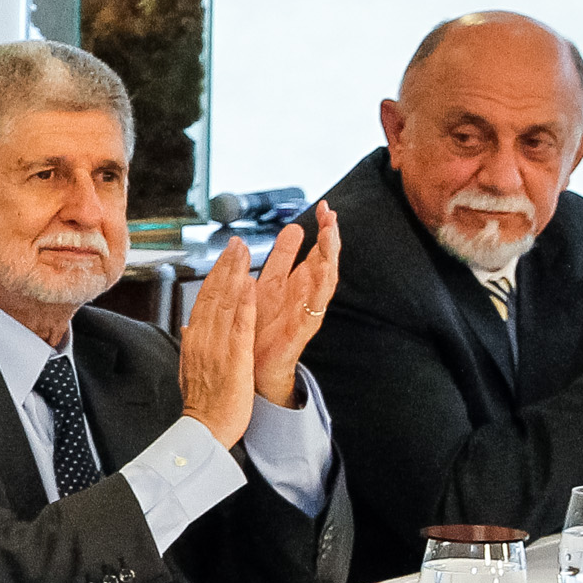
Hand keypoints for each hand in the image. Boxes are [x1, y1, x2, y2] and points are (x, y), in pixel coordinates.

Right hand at [176, 238, 257, 447]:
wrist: (204, 428)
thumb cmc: (202, 403)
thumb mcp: (190, 368)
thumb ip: (191, 344)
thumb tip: (188, 326)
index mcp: (194, 340)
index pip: (204, 300)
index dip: (216, 274)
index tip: (226, 256)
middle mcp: (203, 338)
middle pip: (214, 294)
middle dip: (226, 266)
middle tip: (236, 242)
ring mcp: (217, 347)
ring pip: (226, 303)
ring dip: (235, 274)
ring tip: (244, 251)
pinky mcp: (234, 358)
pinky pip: (240, 326)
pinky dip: (245, 304)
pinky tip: (250, 284)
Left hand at [247, 203, 340, 406]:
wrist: (251, 374)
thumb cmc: (257, 334)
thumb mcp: (264, 290)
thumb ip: (278, 261)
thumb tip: (289, 230)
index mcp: (290, 286)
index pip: (311, 253)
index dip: (321, 231)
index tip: (324, 209)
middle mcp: (300, 299)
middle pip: (322, 263)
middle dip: (328, 240)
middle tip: (331, 217)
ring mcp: (303, 315)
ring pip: (322, 284)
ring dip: (327, 260)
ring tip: (330, 238)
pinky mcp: (299, 334)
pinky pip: (311, 312)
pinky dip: (314, 293)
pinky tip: (319, 275)